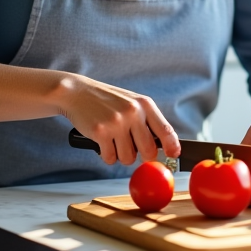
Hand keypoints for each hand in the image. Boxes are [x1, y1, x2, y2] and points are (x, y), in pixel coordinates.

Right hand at [58, 74, 179, 165]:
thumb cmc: (106, 101)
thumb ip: (146, 121)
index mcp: (144, 104)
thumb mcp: (131, 103)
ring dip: (120, 155)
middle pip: (149, 151)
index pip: (166, 130)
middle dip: (142, 156)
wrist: (77, 92)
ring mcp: (117, 122)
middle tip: (132, 149)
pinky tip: (101, 142)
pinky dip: (106, 155)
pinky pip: (110, 158)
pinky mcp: (101, 132)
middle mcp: (133, 112)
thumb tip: (164, 146)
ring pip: (128, 158)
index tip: (173, 155)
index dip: (172, 146)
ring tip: (113, 140)